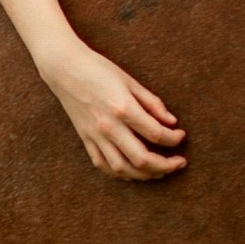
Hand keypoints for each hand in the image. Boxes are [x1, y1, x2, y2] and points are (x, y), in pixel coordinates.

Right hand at [48, 42, 185, 180]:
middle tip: (179, 163)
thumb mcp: (130, 81)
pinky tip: (133, 172)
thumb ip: (152, 103)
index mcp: (123, 109)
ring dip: (145, 175)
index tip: (181, 135)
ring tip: (160, 172)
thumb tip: (172, 122)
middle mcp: (109, 127)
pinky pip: (103, 165)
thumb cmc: (99, 69)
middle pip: (142, 159)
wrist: (64, 68)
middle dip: (165, 166)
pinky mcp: (85, 139)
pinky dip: (120, 173)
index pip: (156, 134)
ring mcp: (95, 136)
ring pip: (122, 169)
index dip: (174, 139)